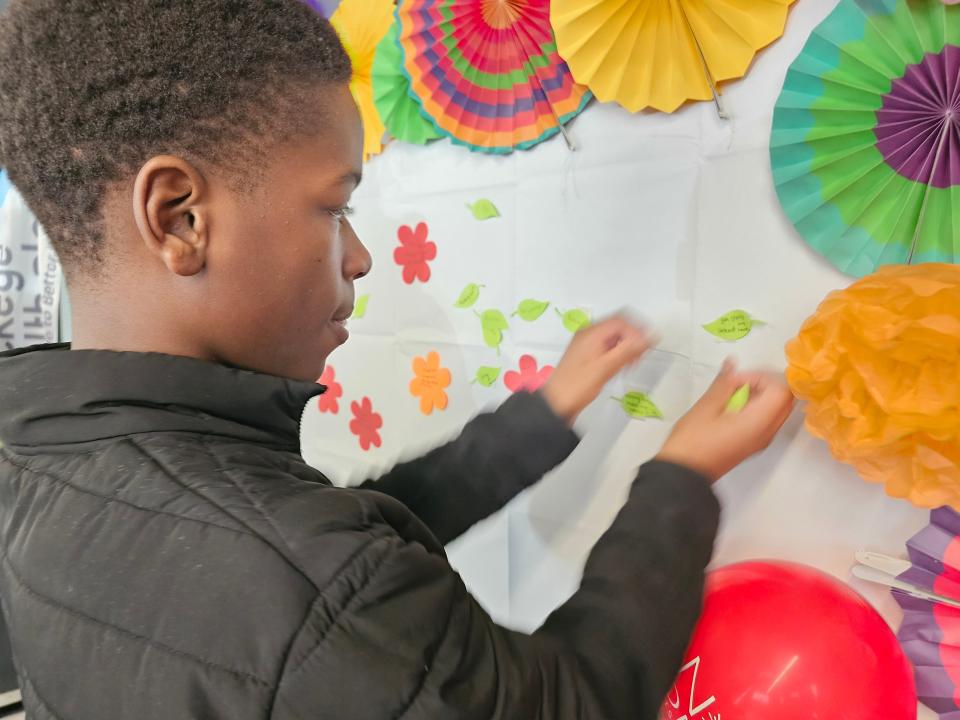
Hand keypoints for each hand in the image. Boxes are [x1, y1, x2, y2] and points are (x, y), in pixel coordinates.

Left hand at [541, 315, 652, 425]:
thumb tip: (648, 337)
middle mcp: (588, 334)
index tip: (645, 347)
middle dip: (633, 338)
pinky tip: (622, 366)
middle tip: (640, 355)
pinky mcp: (588, 355)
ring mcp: (587, 344)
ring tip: (632, 363)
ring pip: (614, 336)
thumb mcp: (606, 367)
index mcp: (591, 333)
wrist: (557, 404)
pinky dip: (618, 353)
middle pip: (618, 326)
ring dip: (626, 346)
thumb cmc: (578, 386)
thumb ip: (627, 350)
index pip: (620, 321)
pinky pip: (608, 346)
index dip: (636, 331)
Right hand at [656, 360, 794, 481]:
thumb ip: (724, 383)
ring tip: (732, 394)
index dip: (763, 377)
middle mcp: (767, 432)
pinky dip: (756, 407)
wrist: (684, 475)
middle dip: (765, 384)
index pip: (782, 390)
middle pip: (785, 400)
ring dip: (760, 395)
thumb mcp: (706, 407)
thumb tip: (733, 363)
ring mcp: (762, 440)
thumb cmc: (692, 441)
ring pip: (777, 409)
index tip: (737, 380)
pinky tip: (731, 407)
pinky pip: (767, 419)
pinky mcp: (754, 444)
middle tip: (738, 384)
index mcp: (759, 422)